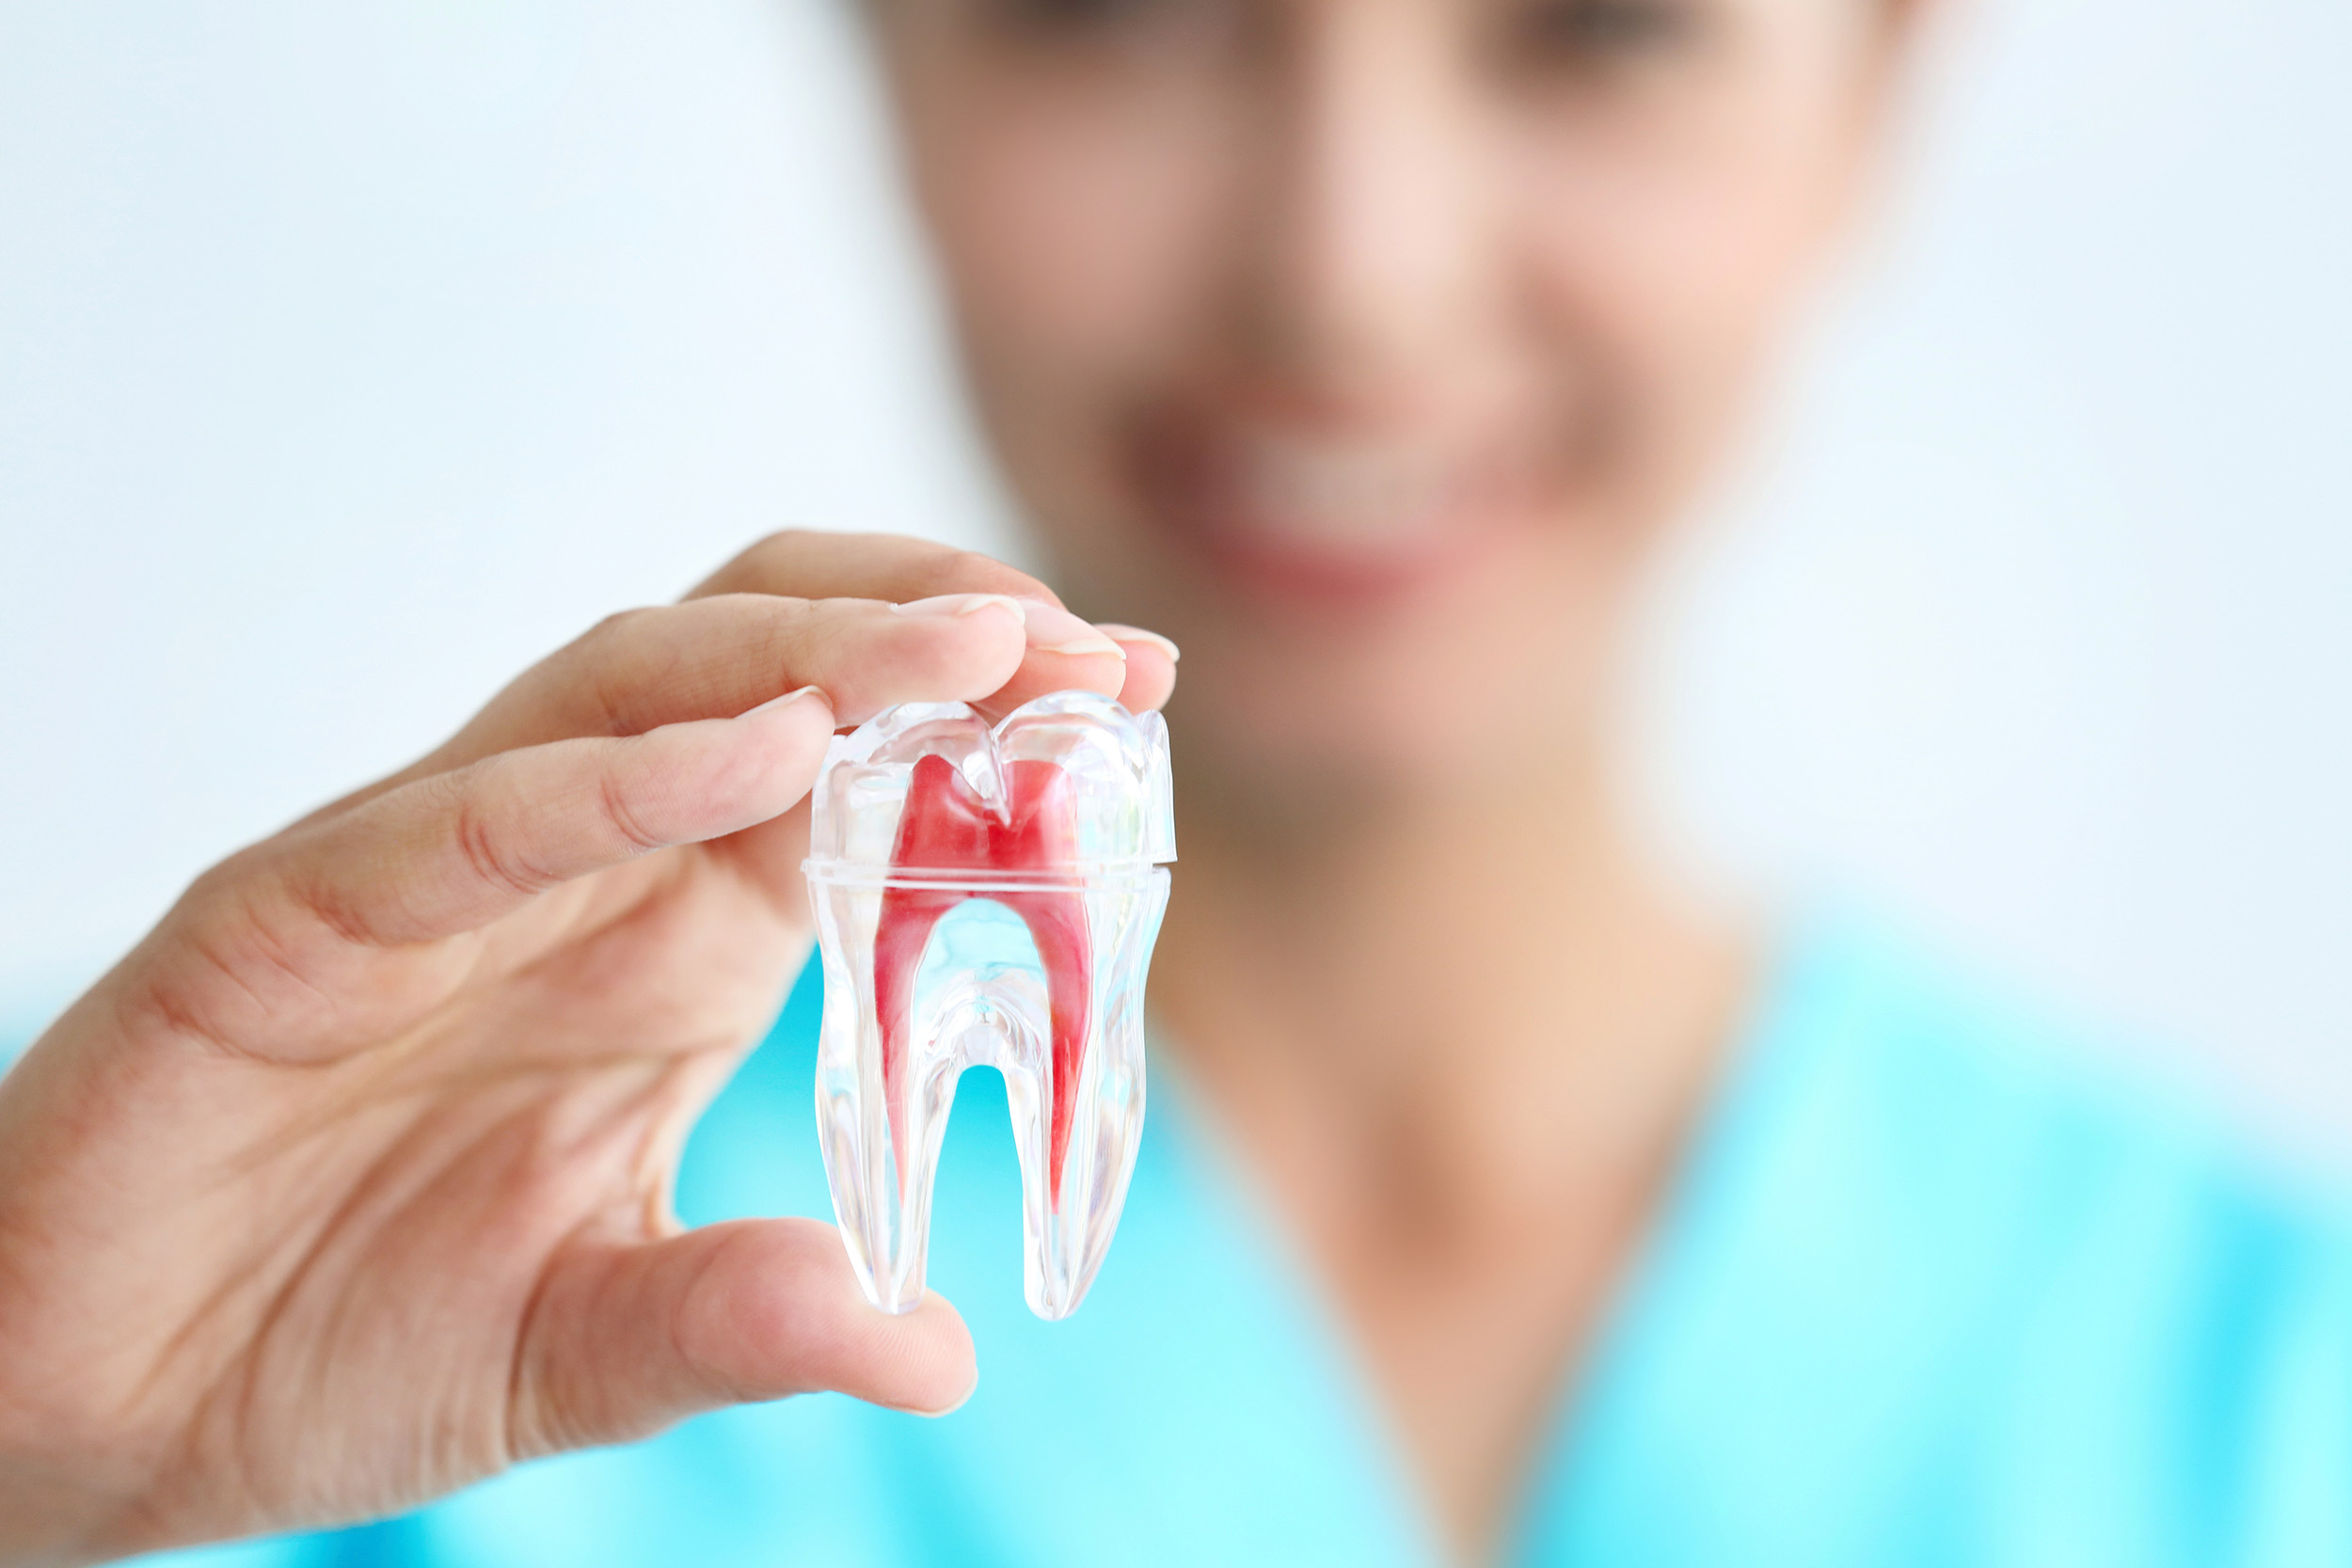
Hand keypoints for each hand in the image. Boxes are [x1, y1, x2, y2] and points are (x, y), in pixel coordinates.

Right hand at [0, 532, 1178, 1565]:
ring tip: (964, 651)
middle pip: (761, 664)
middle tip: (1078, 641)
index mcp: (668, 944)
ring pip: (626, 687)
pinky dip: (608, 778)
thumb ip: (740, 1320)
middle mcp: (569, 873)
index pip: (851, 766)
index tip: (1126, 689)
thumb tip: (933, 1352)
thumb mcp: (584, 1344)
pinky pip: (466, 815)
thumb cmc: (334, 1342)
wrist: (91, 1408)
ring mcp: (431, 878)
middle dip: (925, 630)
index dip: (982, 717)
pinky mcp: (288, 920)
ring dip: (805, 654)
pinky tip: (750, 759)